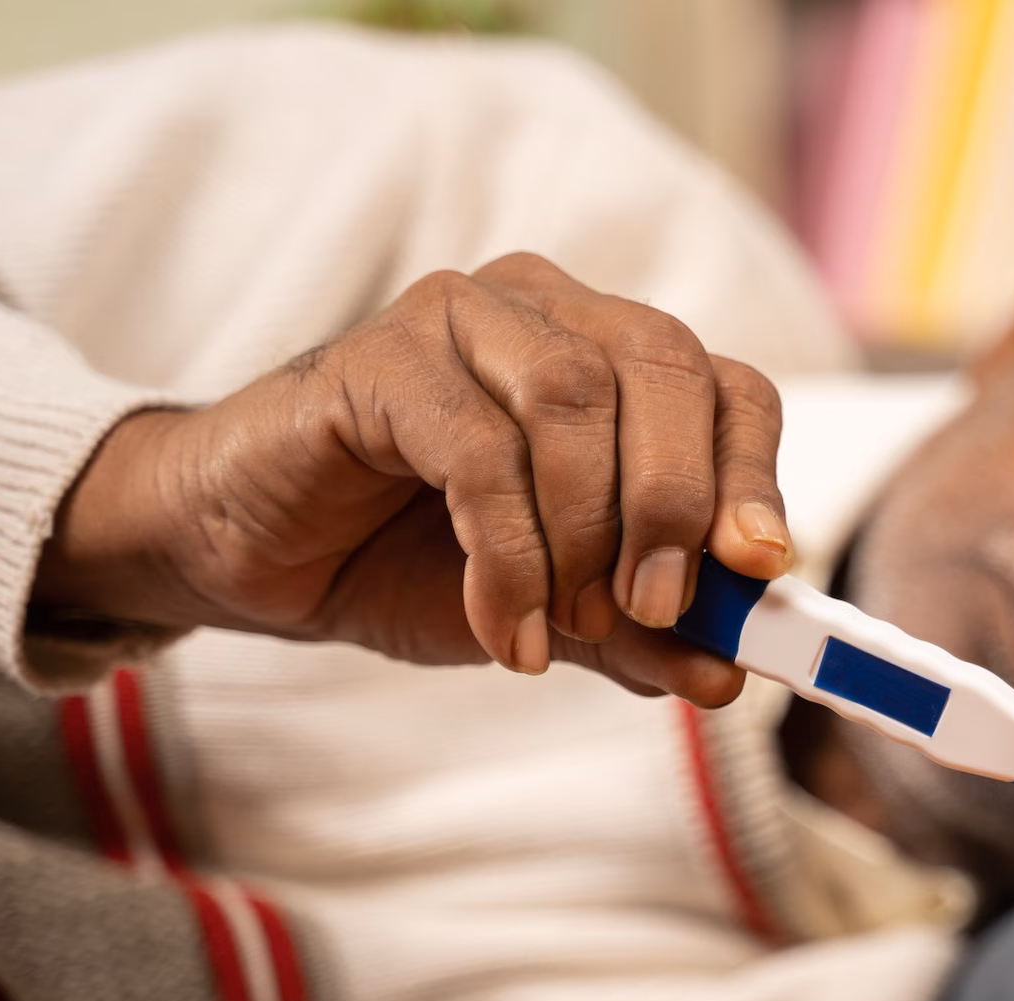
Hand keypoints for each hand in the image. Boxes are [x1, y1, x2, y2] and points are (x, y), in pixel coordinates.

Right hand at [33, 254, 792, 704]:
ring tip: (567, 627)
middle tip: (658, 608)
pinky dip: (510, 556)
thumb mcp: (554, 612)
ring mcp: (461, 318)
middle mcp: (548, 314)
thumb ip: (642, 633)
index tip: (762, 569)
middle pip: (667, 369)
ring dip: (588, 533)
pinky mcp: (378, 358)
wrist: (251, 553)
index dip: (754, 474)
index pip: (727, 387)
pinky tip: (507, 630)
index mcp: (612, 356)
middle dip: (677, 504)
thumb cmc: (411, 561)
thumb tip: (729, 673)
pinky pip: (478, 450)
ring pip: (576, 397)